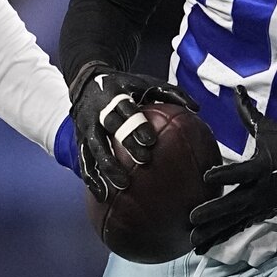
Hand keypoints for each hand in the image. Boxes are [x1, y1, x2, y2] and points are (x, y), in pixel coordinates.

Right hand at [67, 60, 189, 200]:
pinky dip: (92, 178)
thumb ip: (169, 93)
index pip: (125, 109)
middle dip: (126, 143)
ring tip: (123, 185)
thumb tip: (196, 107)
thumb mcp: (144, 82)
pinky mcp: (80, 139)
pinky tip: (102, 195)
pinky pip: (84, 161)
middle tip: (143, 160)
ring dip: (107, 167)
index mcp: (115, 95)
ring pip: (94, 148)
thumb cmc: (122, 85)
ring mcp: (87, 126)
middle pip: (110, 128)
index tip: (150, 140)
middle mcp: (98, 111)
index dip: (136, 124)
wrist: (86, 81)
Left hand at [189, 87, 276, 250]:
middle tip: (192, 218)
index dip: (224, 174)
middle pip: (235, 203)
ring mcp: (263, 205)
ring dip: (214, 232)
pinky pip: (239, 228)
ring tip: (193, 242)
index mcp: (264, 167)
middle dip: (214, 212)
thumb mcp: (273, 130)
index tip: (206, 176)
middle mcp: (263, 190)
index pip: (242, 172)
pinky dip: (222, 237)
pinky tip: (205, 247)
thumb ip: (249, 114)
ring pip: (235, 221)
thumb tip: (237, 89)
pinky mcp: (262, 215)